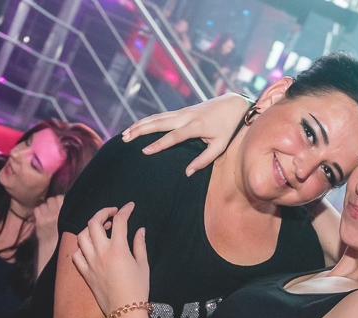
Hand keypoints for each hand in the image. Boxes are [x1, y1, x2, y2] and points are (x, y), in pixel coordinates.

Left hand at [34, 195, 63, 246]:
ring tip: (47, 215)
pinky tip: (41, 217)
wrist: (53, 248)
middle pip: (51, 199)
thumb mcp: (68, 221)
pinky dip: (38, 212)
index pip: (60, 197)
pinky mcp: (39, 221)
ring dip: (45, 208)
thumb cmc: (61, 233)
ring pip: (44, 204)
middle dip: (51, 203)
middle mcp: (56, 214)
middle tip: (52, 210)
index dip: (59, 200)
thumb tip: (62, 198)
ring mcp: (47, 218)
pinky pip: (37, 209)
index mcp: (65, 214)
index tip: (59, 205)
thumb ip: (66, 209)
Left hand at [72, 202, 149, 315]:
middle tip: (112, 213)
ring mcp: (90, 263)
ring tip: (100, 229)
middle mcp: (101, 253)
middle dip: (103, 212)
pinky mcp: (85, 273)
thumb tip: (140, 230)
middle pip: (94, 222)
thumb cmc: (138, 290)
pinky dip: (81, 248)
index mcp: (118, 249)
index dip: (125, 210)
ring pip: (81, 236)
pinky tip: (90, 248)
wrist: (125, 313)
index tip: (130, 206)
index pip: (119, 221)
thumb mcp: (143, 266)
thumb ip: (140, 245)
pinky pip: (76, 255)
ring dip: (90, 228)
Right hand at [122, 93, 249, 175]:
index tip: (144, 151)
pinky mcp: (181, 111)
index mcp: (196, 126)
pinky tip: (137, 127)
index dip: (158, 144)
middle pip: (159, 122)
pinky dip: (147, 121)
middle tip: (125, 139)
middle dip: (140, 130)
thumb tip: (187, 173)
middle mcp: (186, 116)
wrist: (233, 105)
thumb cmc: (227, 129)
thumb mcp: (220, 147)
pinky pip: (160, 116)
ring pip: (156, 117)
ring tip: (125, 134)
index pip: (173, 137)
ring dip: (140, 124)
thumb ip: (203, 160)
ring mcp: (182, 112)